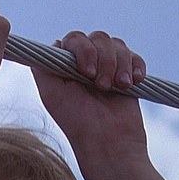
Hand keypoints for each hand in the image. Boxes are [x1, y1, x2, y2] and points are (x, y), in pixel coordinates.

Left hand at [31, 31, 147, 161]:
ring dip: (118, 65)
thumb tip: (46, 47)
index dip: (82, 50)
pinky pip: (134, 56)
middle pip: (97, 38)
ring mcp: (107, 67)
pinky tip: (132, 82)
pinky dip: (135, 66)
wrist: (109, 142)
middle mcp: (85, 64)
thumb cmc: (77, 122)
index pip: (74, 39)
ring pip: (117, 44)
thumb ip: (43, 69)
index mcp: (66, 66)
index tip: (84, 72)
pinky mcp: (127, 74)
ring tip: (117, 87)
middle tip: (100, 85)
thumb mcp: (51, 95)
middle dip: (103, 59)